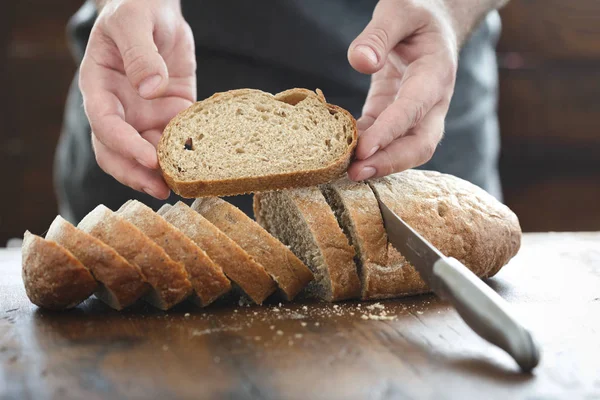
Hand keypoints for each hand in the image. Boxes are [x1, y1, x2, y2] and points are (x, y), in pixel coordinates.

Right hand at [79, 0, 195, 198]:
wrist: (158, 9)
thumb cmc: (137, 9)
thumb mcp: (134, 22)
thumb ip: (139, 53)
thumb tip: (150, 88)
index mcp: (100, 88)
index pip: (106, 125)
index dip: (125, 146)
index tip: (149, 159)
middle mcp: (120, 108)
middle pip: (118, 153)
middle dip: (136, 174)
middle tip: (161, 189)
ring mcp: (144, 115)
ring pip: (146, 154)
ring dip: (161, 173)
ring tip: (183, 186)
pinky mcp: (171, 114)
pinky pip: (175, 140)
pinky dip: (184, 155)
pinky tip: (201, 165)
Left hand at [346, 0, 458, 180]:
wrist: (431, 23)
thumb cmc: (416, 13)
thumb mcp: (399, 11)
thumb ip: (379, 34)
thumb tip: (361, 62)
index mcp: (435, 74)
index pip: (413, 110)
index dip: (389, 133)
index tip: (364, 150)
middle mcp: (431, 101)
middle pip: (419, 144)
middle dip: (389, 162)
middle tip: (355, 173)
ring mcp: (415, 113)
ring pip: (403, 149)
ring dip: (376, 163)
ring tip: (344, 172)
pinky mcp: (394, 116)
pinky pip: (382, 139)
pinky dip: (363, 148)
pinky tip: (340, 152)